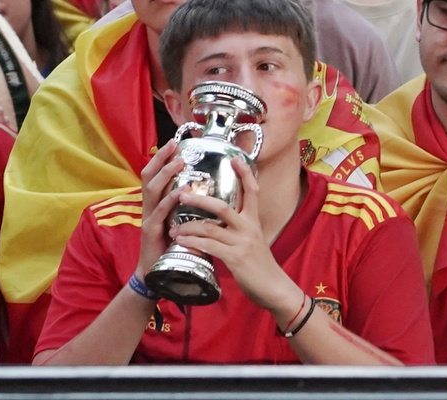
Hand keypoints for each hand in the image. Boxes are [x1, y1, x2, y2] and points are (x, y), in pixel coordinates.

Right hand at [135, 140, 183, 279]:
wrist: (155, 275)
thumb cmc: (170, 248)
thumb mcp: (177, 222)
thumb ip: (184, 207)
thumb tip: (204, 191)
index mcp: (155, 204)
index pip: (154, 174)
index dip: (161, 158)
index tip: (174, 142)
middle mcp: (148, 208)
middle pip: (149, 176)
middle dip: (161, 158)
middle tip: (175, 144)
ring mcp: (148, 219)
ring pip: (153, 190)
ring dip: (166, 174)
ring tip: (180, 161)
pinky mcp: (151, 232)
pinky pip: (160, 212)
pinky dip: (170, 200)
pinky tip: (181, 192)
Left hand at [170, 158, 298, 317]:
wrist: (273, 288)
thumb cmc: (259, 264)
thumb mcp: (253, 240)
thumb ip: (238, 228)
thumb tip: (218, 219)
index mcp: (253, 220)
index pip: (252, 191)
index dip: (244, 174)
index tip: (234, 158)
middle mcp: (249, 227)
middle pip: (222, 206)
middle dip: (199, 199)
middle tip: (181, 194)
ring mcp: (242, 242)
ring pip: (210, 228)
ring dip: (188, 226)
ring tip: (173, 226)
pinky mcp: (236, 258)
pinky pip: (209, 246)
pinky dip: (192, 242)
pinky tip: (181, 241)